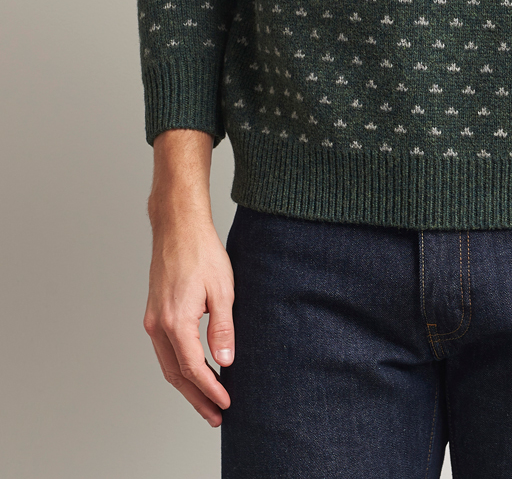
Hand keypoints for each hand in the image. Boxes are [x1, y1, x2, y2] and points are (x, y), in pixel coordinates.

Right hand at [143, 212, 234, 425]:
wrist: (178, 227)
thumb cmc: (202, 252)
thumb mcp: (222, 289)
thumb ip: (222, 327)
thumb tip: (225, 360)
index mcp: (175, 320)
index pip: (192, 368)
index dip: (210, 389)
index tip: (227, 403)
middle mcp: (158, 324)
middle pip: (175, 374)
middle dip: (196, 398)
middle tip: (216, 415)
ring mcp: (152, 319)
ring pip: (167, 364)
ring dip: (186, 386)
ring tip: (207, 401)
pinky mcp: (154, 312)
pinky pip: (164, 350)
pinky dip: (179, 367)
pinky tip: (194, 372)